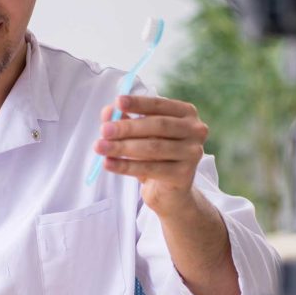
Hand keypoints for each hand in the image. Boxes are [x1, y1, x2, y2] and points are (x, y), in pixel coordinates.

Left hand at [94, 95, 208, 215]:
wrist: (170, 193)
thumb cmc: (156, 157)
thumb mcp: (140, 135)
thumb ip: (125, 120)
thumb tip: (108, 111)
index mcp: (186, 113)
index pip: (160, 105)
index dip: (138, 103)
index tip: (117, 102)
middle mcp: (195, 130)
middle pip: (158, 125)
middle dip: (127, 127)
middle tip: (104, 130)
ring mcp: (192, 153)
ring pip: (153, 147)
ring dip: (123, 147)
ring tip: (100, 147)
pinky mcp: (184, 174)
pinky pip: (150, 168)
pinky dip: (126, 166)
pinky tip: (108, 163)